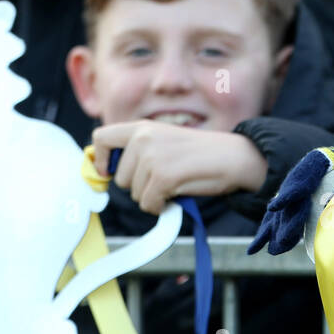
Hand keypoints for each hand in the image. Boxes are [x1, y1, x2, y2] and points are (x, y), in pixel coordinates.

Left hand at [91, 120, 267, 214]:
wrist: (234, 157)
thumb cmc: (200, 155)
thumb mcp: (163, 142)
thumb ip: (138, 151)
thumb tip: (108, 173)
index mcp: (141, 127)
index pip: (100, 138)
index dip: (100, 161)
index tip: (108, 173)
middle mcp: (143, 138)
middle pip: (120, 178)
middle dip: (139, 186)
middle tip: (163, 179)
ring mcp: (152, 156)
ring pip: (135, 194)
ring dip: (153, 196)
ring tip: (175, 183)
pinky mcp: (163, 176)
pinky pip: (149, 204)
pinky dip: (161, 206)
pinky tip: (176, 194)